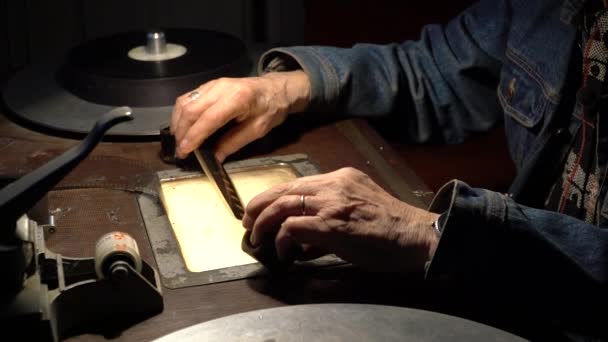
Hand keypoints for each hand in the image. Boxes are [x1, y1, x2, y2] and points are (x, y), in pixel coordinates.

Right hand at [171, 70, 310, 160]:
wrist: (275, 88)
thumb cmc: (271, 109)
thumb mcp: (258, 130)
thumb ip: (234, 142)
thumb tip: (214, 158)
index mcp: (236, 99)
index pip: (207, 119)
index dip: (193, 137)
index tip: (184, 152)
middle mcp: (220, 88)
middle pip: (190, 109)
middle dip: (181, 132)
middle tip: (180, 151)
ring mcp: (212, 84)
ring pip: (184, 102)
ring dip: (178, 123)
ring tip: (179, 141)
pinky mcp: (208, 85)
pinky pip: (188, 97)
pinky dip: (181, 113)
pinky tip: (183, 127)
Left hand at [242, 167, 439, 271]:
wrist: (416, 235)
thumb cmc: (391, 229)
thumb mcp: (358, 210)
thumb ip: (329, 218)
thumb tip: (302, 241)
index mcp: (341, 178)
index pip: (297, 182)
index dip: (274, 195)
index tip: (261, 209)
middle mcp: (333, 184)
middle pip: (284, 188)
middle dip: (259, 204)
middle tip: (246, 221)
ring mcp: (332, 202)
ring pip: (283, 203)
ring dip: (263, 222)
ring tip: (255, 237)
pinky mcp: (331, 223)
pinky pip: (292, 226)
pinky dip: (281, 238)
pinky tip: (282, 251)